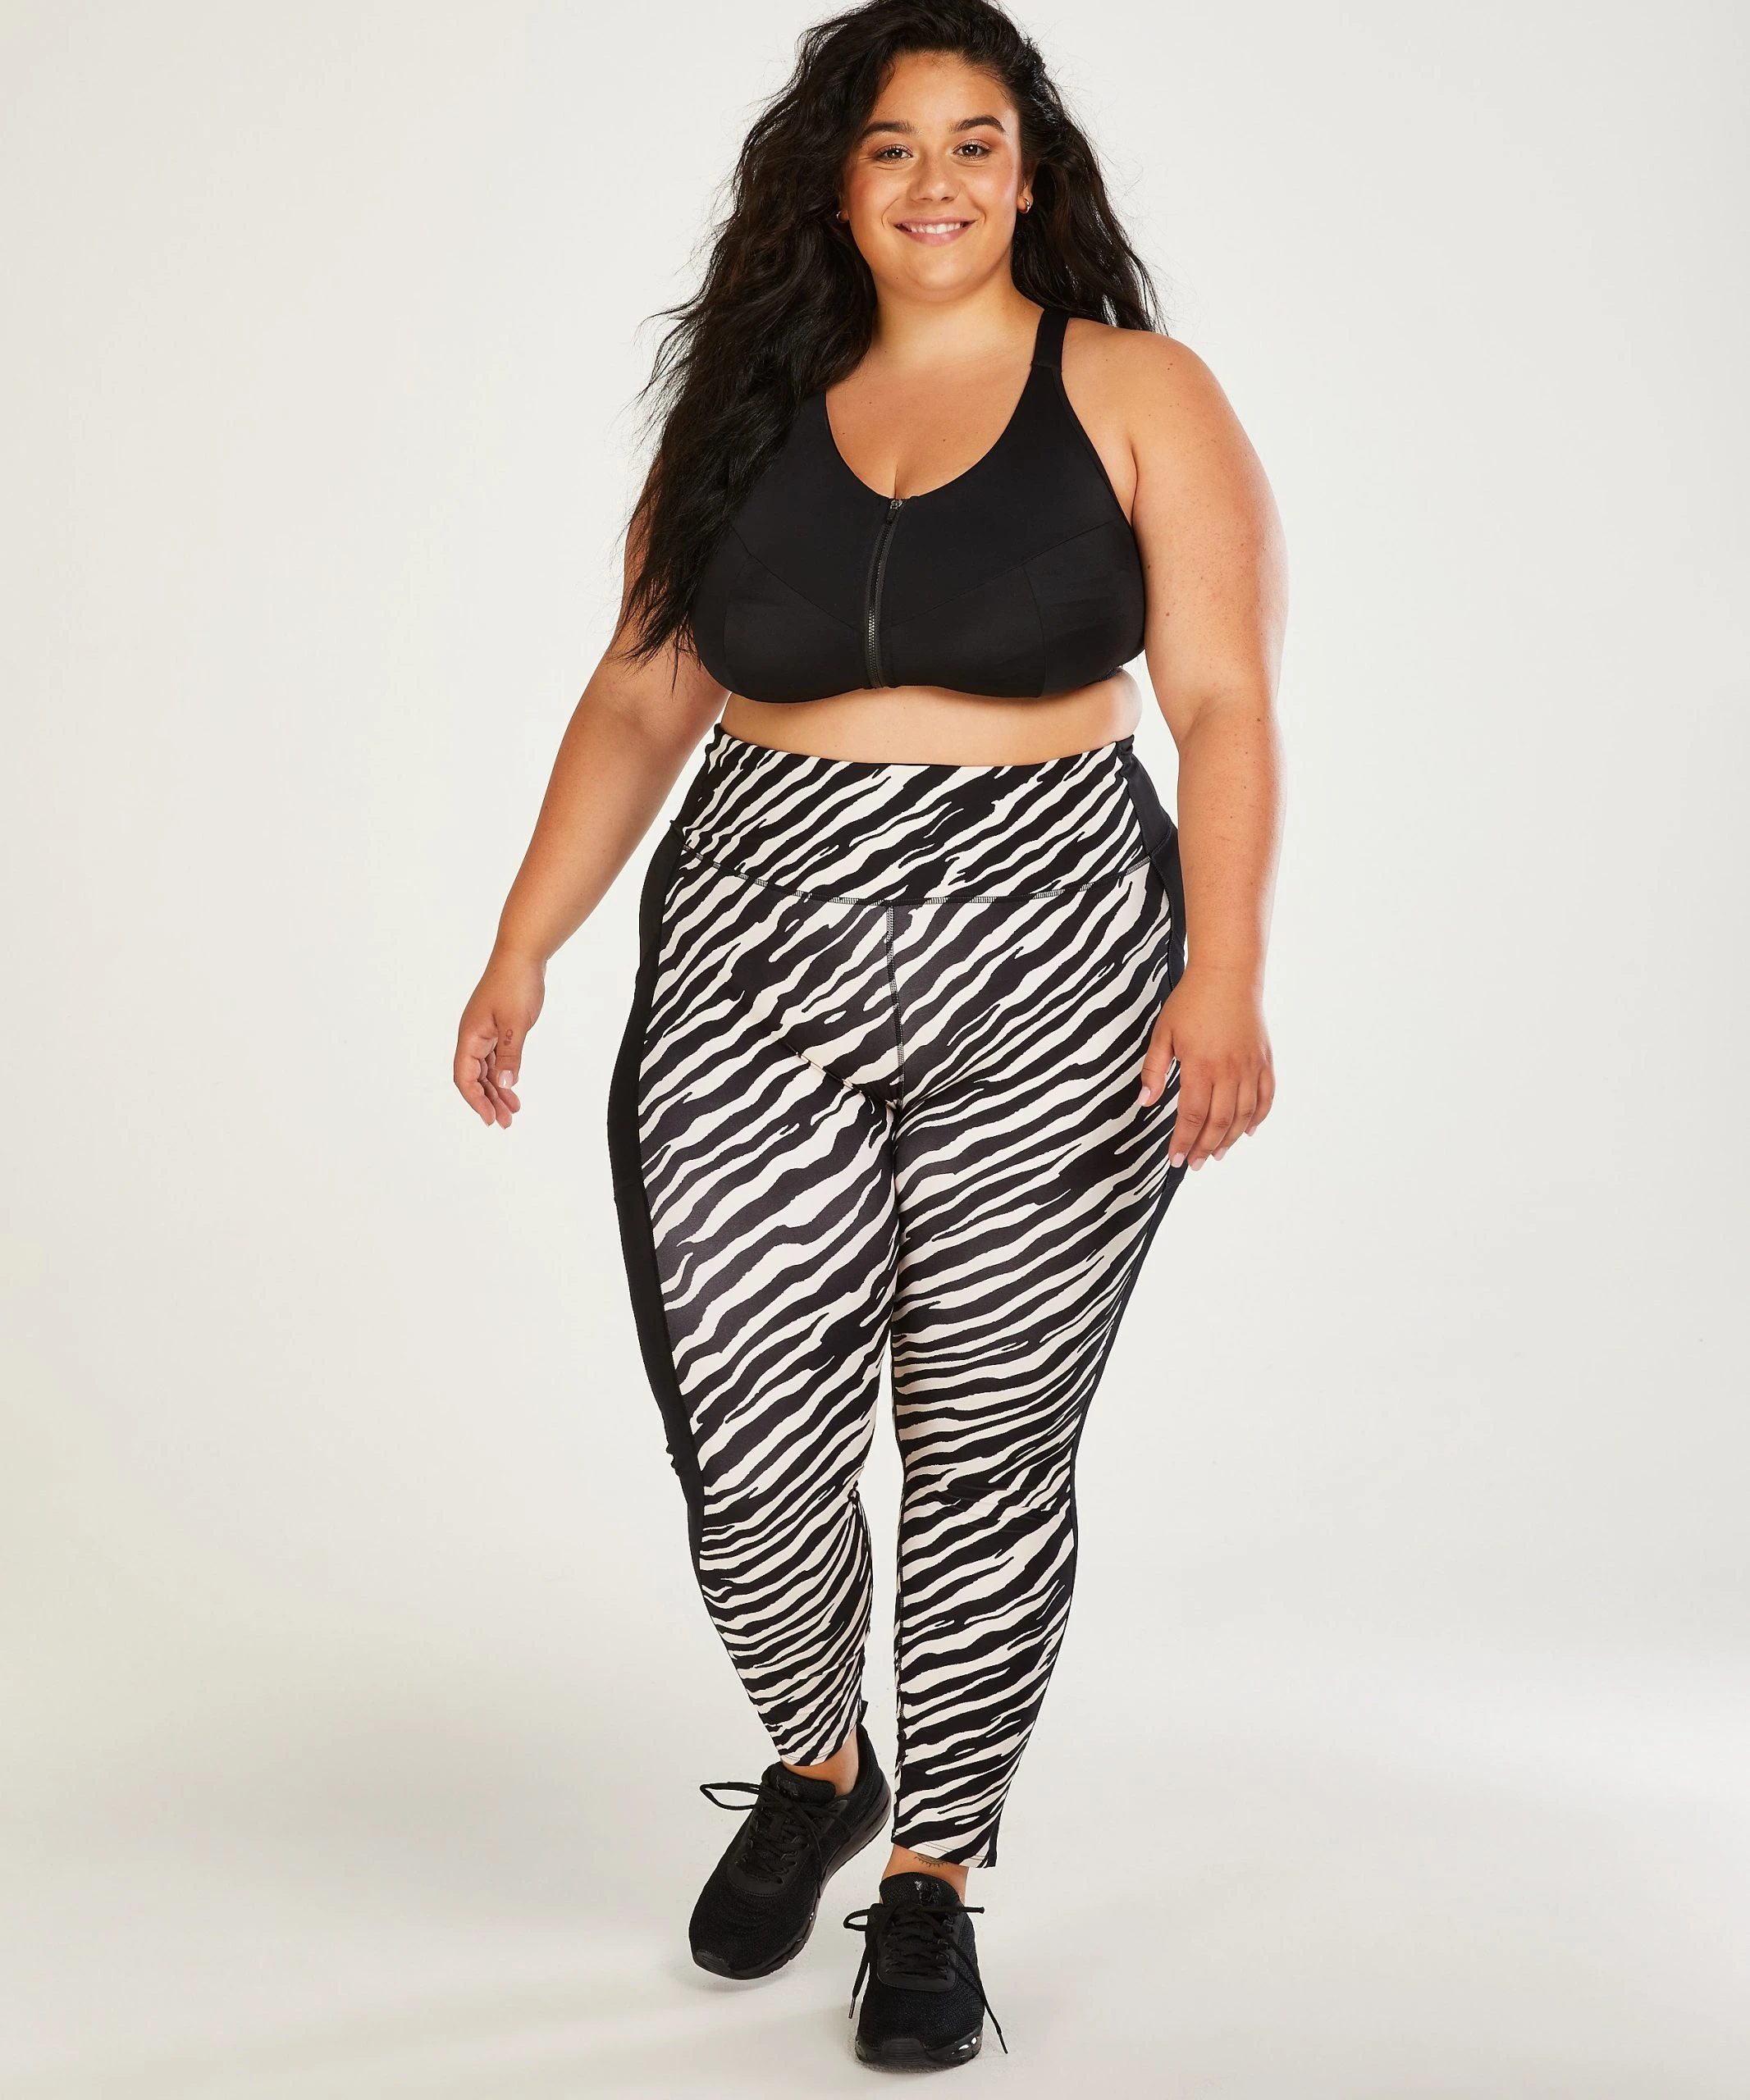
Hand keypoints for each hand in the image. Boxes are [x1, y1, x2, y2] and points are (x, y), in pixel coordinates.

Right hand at [454, 946, 545, 1128]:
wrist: (522, 954)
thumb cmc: (515, 983)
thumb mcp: (516, 1024)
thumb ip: (509, 1057)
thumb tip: (503, 1086)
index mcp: (470, 1036)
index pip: (465, 1077)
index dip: (475, 1101)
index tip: (490, 1119)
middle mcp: (473, 1036)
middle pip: (475, 1077)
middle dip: (489, 1101)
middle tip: (506, 1122)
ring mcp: (484, 1031)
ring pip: (486, 1069)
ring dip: (497, 1090)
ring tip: (513, 1110)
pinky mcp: (496, 1027)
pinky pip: (495, 1057)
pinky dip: (503, 1073)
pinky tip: (513, 1086)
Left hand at [1137, 966, 1274, 1169]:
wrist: (1227, 974)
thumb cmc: (1191, 1001)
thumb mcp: (1163, 1033)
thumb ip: (1153, 1070)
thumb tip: (1145, 1102)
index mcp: (1201, 1066)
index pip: (1192, 1116)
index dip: (1183, 1142)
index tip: (1175, 1159)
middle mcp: (1229, 1071)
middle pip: (1218, 1122)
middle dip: (1205, 1148)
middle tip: (1194, 1164)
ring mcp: (1251, 1066)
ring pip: (1243, 1115)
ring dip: (1230, 1139)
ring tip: (1217, 1154)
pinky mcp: (1264, 1060)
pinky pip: (1266, 1097)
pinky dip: (1258, 1117)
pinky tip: (1247, 1131)